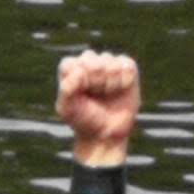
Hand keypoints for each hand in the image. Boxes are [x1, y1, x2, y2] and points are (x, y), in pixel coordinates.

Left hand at [55, 51, 140, 166]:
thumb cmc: (83, 120)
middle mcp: (89, 62)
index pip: (71, 64)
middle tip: (94, 95)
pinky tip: (120, 89)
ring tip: (106, 93)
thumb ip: (67, 89)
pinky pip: (126, 65)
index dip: (77, 81)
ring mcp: (108, 63)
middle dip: (93, 81)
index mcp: (70, 69)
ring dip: (108, 83)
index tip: (79, 96)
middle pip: (90, 60)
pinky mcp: (127, 67)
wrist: (106, 134)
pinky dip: (123, 80)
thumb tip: (80, 71)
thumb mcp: (67, 108)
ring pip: (109, 62)